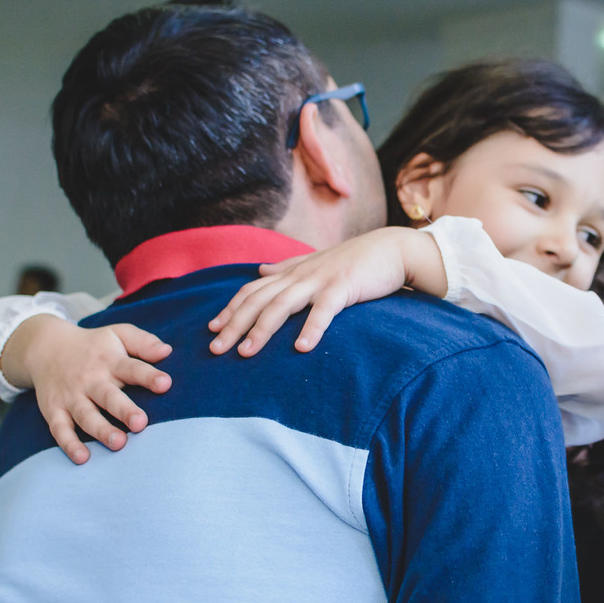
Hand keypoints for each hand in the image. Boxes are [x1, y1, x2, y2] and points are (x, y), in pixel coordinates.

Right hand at [16, 316, 172, 463]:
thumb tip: (167, 351)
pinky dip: (69, 444)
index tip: (165, 383)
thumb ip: (143, 342)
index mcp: (110, 361)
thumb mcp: (118, 334)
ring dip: (101, 430)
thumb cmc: (93, 346)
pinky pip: (60, 429)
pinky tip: (83, 458)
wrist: (45, 347)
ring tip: (119, 444)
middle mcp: (90, 380)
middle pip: (108, 396)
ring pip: (86, 416)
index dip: (148, 376)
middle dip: (124, 410)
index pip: (132, 368)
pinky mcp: (54, 410)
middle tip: (141, 423)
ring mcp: (70, 396)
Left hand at [208, 227, 445, 355]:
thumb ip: (287, 267)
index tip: (212, 328)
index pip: (252, 290)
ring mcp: (320, 280)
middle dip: (234, 324)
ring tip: (246, 353)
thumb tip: (260, 271)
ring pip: (282, 305)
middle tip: (216, 349)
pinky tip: (301, 348)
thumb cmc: (356, 261)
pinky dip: (312, 328)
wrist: (391, 249)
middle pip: (259, 300)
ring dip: (262, 330)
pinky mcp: (344, 287)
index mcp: (293, 272)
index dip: (231, 308)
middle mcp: (300, 275)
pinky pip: (324, 310)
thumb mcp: (316, 263)